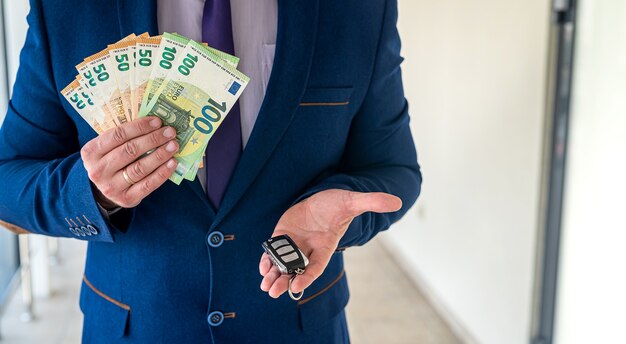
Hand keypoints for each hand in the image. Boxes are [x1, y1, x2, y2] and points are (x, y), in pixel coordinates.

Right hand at [81, 117, 177, 208]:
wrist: (104, 191)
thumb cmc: (111, 161)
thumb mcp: (108, 148)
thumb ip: (124, 137)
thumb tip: (154, 124)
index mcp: (91, 152)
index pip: (118, 135)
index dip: (139, 127)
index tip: (157, 121)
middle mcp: (98, 170)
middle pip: (130, 150)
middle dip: (153, 139)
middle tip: (170, 132)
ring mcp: (111, 186)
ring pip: (140, 168)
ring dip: (160, 155)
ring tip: (173, 145)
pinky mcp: (126, 199)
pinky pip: (147, 184)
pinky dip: (162, 173)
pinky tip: (172, 163)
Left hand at [259, 189, 401, 297]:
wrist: (324, 198)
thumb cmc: (338, 203)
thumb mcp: (352, 201)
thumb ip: (371, 202)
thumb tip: (396, 201)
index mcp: (325, 246)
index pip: (316, 266)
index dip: (307, 276)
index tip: (296, 286)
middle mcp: (309, 249)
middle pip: (296, 270)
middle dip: (285, 281)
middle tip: (273, 292)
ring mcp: (295, 244)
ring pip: (283, 265)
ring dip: (273, 275)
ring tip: (266, 286)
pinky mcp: (283, 236)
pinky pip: (274, 252)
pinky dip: (267, 260)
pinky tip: (262, 267)